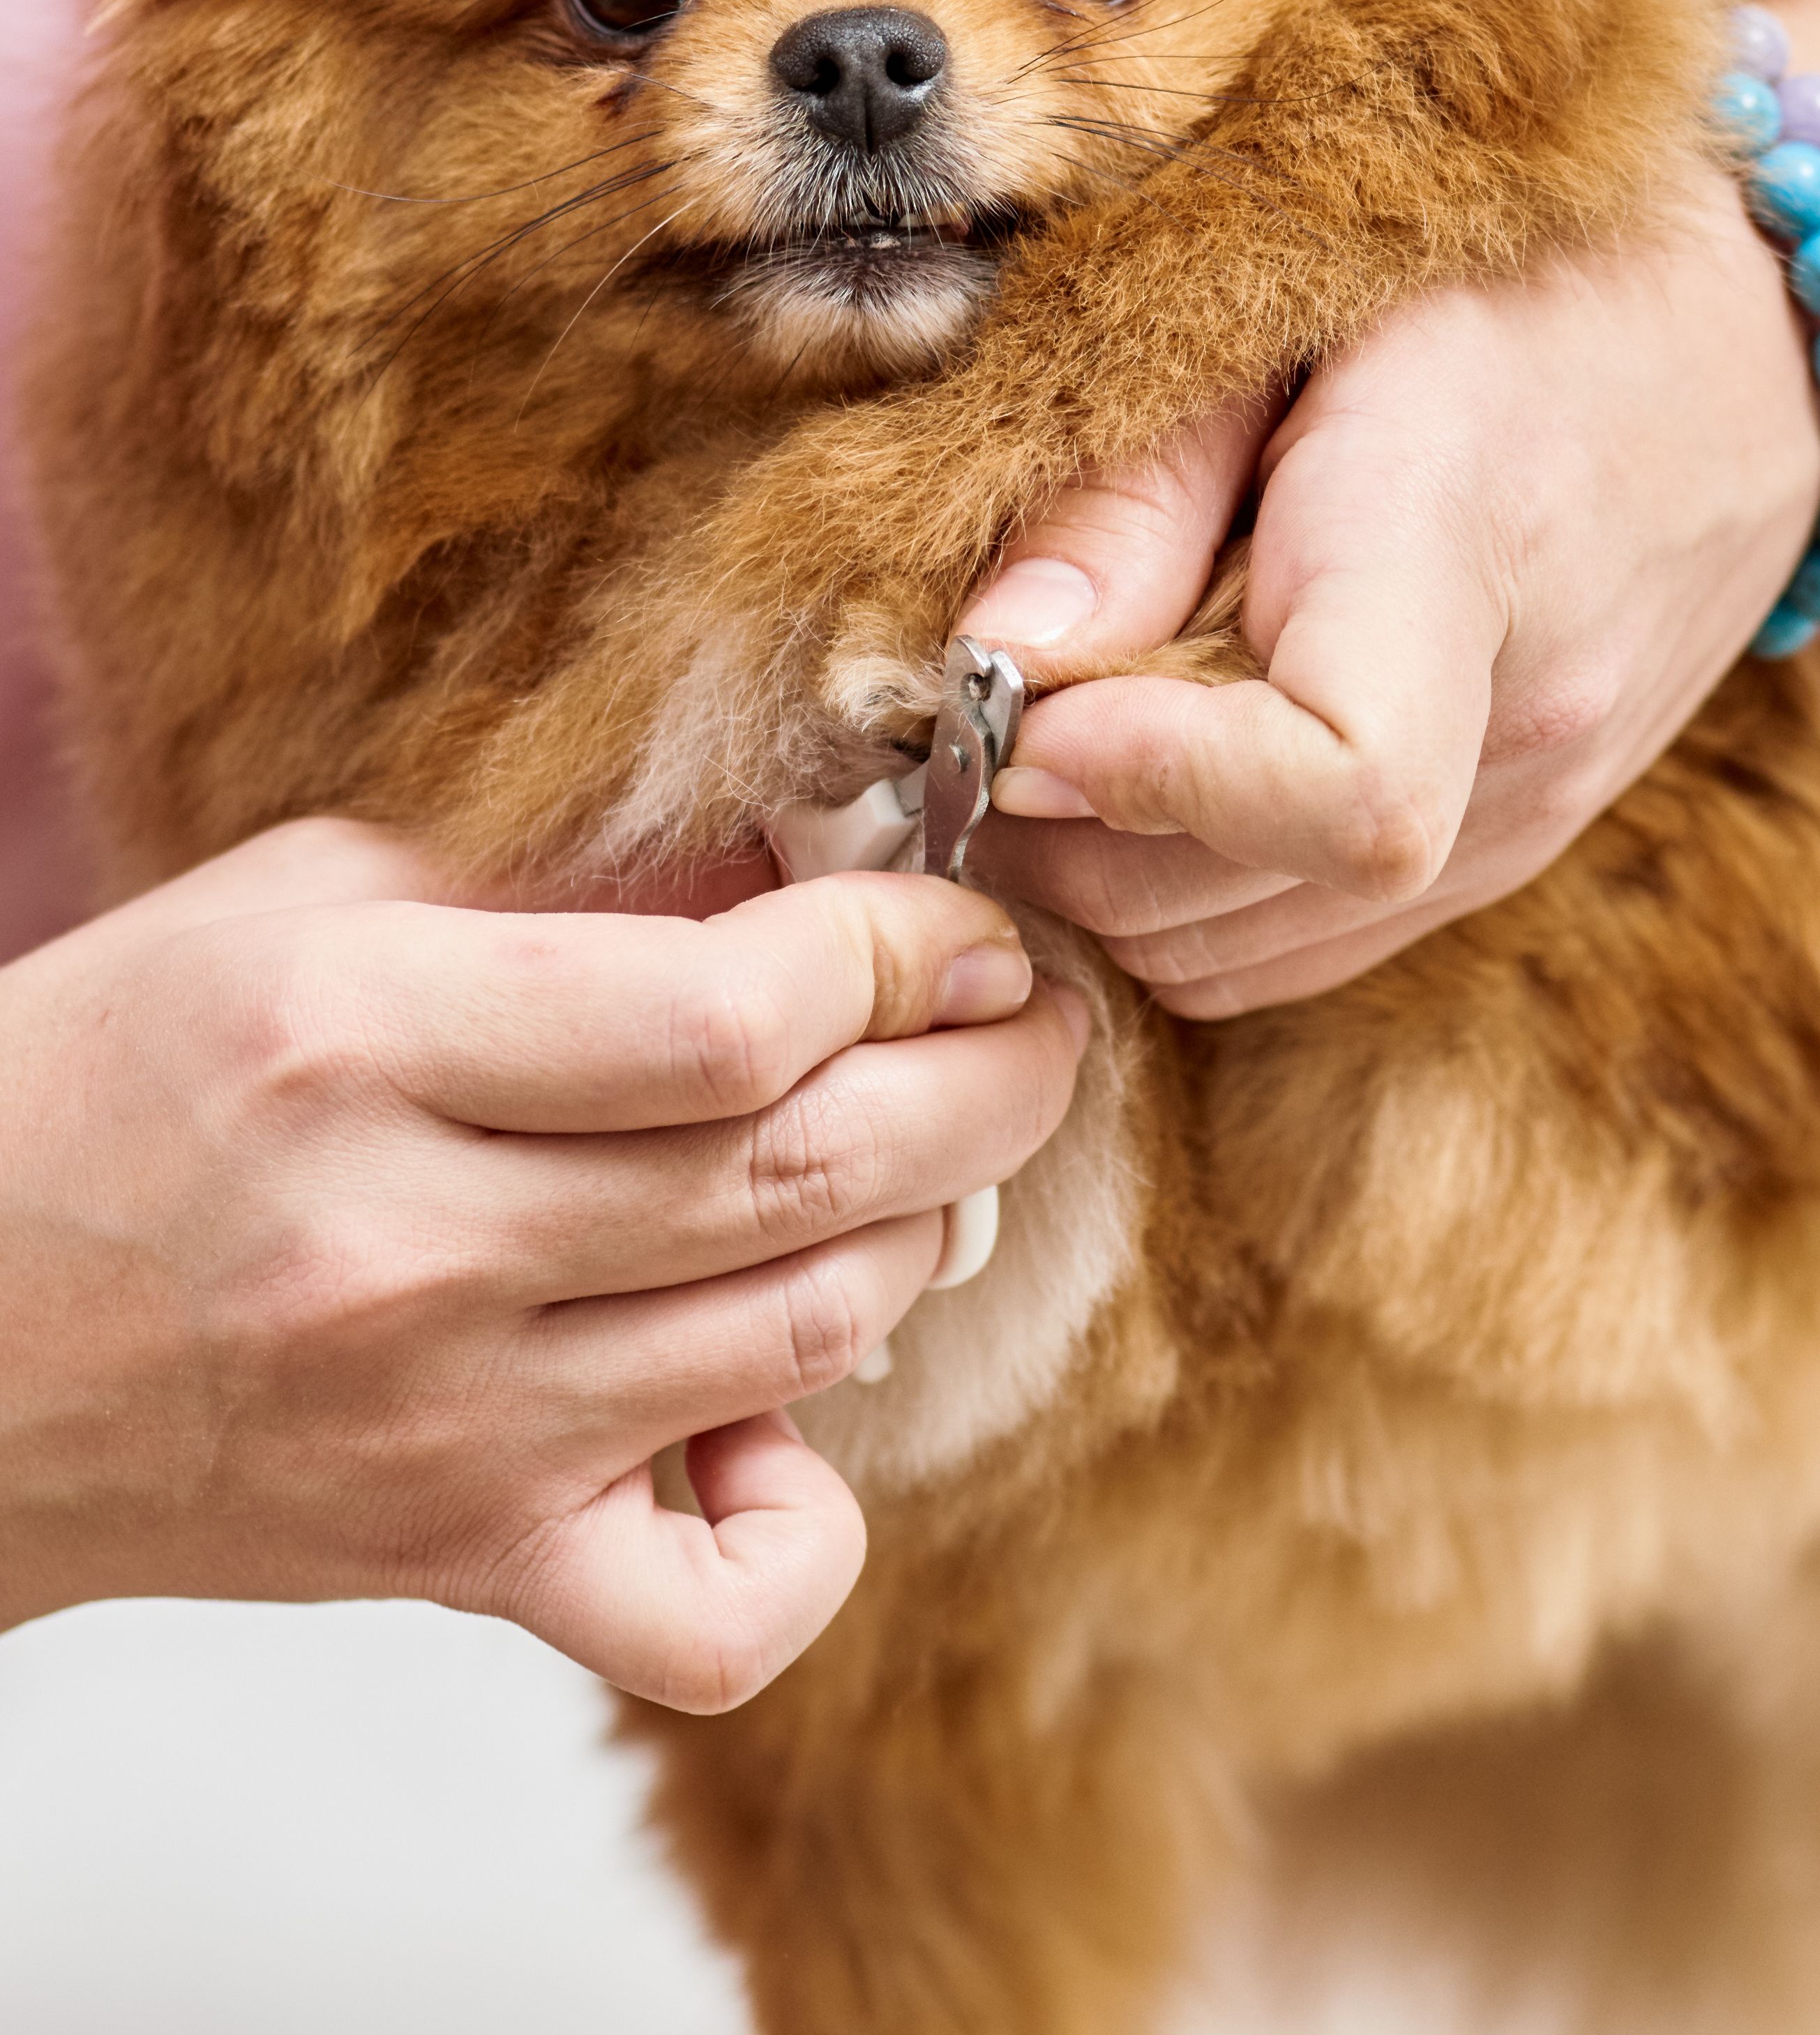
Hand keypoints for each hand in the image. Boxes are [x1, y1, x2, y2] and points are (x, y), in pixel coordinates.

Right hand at [0, 819, 1083, 1710]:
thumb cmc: (126, 1080)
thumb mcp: (321, 902)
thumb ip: (576, 877)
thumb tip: (822, 864)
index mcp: (360, 1048)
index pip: (730, 1022)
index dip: (901, 954)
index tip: (958, 925)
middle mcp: (409, 1257)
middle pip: (809, 1177)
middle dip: (989, 1080)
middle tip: (1032, 1022)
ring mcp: (444, 1437)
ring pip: (810, 1338)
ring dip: (929, 1227)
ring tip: (933, 1147)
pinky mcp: (460, 1561)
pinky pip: (710, 1615)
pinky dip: (810, 1522)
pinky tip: (781, 1408)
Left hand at [955, 0, 1819, 1016]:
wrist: (1752, 346)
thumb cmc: (1504, 275)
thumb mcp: (1298, 297)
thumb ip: (1141, 483)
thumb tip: (987, 663)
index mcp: (1462, 550)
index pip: (1348, 792)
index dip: (1156, 778)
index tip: (1034, 699)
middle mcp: (1521, 725)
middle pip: (1234, 901)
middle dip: (1056, 828)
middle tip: (982, 696)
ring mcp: (1534, 811)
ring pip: (1240, 955)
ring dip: (1107, 871)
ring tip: (1066, 719)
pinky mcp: (1519, 849)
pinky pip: (1301, 946)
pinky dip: (1187, 893)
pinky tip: (1160, 762)